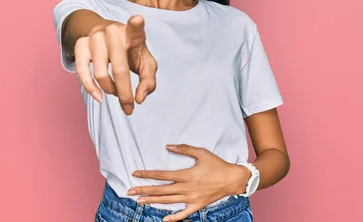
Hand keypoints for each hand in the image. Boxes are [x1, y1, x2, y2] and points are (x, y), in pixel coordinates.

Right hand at [74, 15, 157, 114]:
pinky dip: (89, 87)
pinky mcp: (81, 44)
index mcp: (133, 34)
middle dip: (124, 93)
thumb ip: (148, 81)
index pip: (135, 27)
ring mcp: (95, 37)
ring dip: (110, 90)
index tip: (137, 20)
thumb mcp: (146, 63)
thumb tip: (138, 99)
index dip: (136, 24)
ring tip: (115, 93)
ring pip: (100, 73)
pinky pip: (81, 70)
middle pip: (119, 68)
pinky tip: (98, 96)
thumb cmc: (131, 52)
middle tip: (128, 107)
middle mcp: (113, 32)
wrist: (107, 36)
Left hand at [127, 144, 250, 221]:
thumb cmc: (217, 164)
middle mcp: (186, 188)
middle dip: (144, 190)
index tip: (135, 173)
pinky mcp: (197, 205)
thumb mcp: (201, 153)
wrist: (232, 179)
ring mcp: (191, 199)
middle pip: (161, 190)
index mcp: (186, 175)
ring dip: (153, 201)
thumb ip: (184, 149)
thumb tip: (168, 146)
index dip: (148, 174)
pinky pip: (183, 213)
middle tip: (130, 191)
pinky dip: (174, 217)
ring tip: (139, 201)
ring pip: (168, 201)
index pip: (162, 175)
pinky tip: (164, 218)